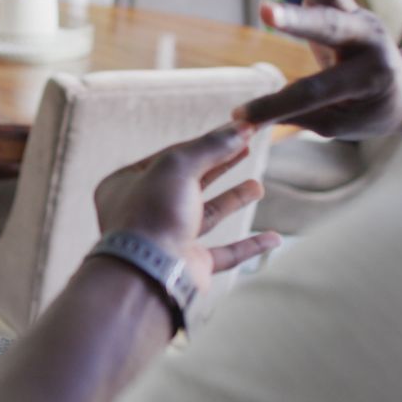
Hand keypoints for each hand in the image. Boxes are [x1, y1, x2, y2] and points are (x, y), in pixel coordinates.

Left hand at [94, 122, 280, 288]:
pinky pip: (224, 254)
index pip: (172, 156)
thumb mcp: (178, 166)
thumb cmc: (152, 213)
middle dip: (219, 166)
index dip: (206, 142)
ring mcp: (167, 240)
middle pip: (190, 182)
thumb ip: (210, 146)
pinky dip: (249, 246)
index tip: (237, 131)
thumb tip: (241, 127)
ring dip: (233, 200)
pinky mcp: (188, 267)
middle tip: (246, 149)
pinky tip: (273, 238)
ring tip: (258, 186)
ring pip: (206, 216)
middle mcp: (145, 212)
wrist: (148, 274)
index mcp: (128, 184)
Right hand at [233, 0, 401, 138]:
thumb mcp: (338, 124)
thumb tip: (248, 120)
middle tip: (264, 12)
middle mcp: (367, 40)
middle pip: (331, 27)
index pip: (315, 92)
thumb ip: (299, 117)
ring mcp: (357, 14)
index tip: (241, 115)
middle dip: (297, 21)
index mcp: (368, 78)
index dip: (275, 105)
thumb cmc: (365, 111)